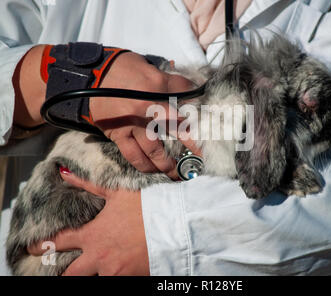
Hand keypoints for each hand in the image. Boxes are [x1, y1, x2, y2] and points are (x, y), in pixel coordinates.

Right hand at [13, 46, 200, 176]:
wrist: (88, 76)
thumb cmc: (121, 68)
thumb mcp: (150, 67)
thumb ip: (172, 80)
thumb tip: (193, 87)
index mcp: (158, 88)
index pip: (187, 102)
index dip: (201, 115)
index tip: (212, 129)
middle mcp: (149, 109)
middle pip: (178, 130)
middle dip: (193, 146)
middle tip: (203, 160)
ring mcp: (133, 125)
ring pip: (155, 150)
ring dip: (168, 164)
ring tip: (179, 173)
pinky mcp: (118, 135)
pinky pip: (133, 155)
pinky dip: (144, 166)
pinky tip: (153, 172)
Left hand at [28, 169, 149, 275]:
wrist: (175, 226)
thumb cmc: (147, 207)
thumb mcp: (118, 193)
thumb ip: (89, 185)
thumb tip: (64, 173)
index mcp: (93, 235)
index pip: (59, 242)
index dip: (42, 245)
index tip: (32, 247)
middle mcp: (99, 257)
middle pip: (70, 274)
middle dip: (64, 273)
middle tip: (62, 271)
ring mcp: (114, 272)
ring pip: (91, 280)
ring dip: (91, 274)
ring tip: (97, 267)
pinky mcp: (129, 279)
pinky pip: (113, 281)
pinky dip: (112, 274)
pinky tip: (118, 268)